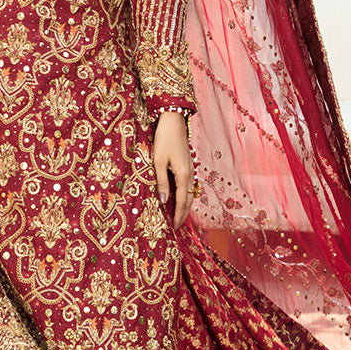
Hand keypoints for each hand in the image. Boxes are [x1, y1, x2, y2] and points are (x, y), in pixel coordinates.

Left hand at [152, 111, 194, 229]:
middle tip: (177, 226)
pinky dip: (185, 195)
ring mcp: (191, 169)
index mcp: (183, 175)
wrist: (174, 121)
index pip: (182, 201)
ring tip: (178, 216)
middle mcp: (190, 174)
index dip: (178, 216)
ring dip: (185, 205)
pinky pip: (189, 185)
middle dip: (183, 214)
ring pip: (191, 193)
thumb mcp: (158, 161)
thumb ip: (161, 182)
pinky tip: (179, 197)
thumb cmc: (164, 139)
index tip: (175, 228)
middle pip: (189, 200)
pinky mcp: (189, 165)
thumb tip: (163, 201)